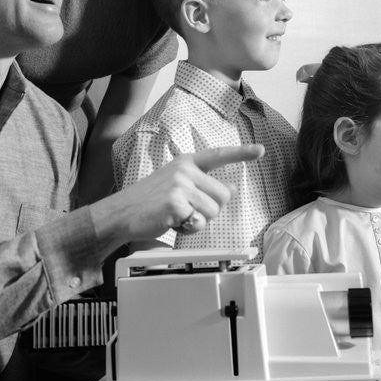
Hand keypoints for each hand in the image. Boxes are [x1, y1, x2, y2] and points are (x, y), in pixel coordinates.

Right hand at [92, 144, 264, 248]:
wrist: (120, 213)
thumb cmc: (147, 202)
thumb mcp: (176, 185)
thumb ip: (202, 184)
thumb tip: (231, 187)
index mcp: (185, 162)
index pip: (218, 155)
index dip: (242, 152)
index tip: (261, 150)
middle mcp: (184, 170)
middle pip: (223, 195)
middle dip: (210, 210)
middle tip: (188, 212)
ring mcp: (180, 185)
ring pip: (213, 211)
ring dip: (198, 222)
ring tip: (176, 217)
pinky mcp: (176, 202)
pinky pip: (198, 222)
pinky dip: (188, 229)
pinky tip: (171, 223)